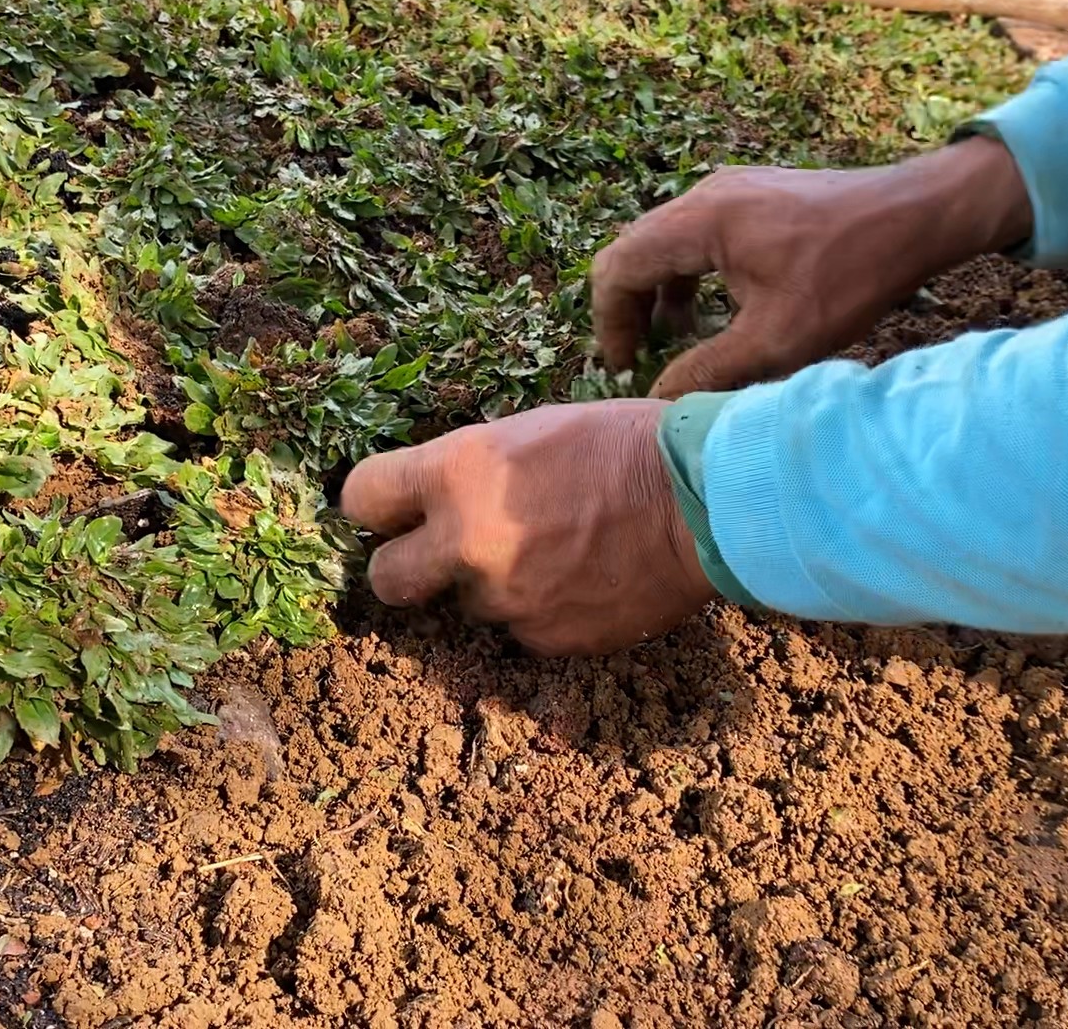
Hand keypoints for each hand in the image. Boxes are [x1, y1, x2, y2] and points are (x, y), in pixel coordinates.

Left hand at [340, 400, 714, 655]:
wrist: (706, 503)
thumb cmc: (626, 446)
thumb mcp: (533, 430)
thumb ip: (473, 468)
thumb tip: (441, 496)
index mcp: (458, 472)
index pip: (361, 498)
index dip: (372, 505)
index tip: (387, 509)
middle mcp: (469, 542)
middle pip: (387, 578)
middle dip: (403, 568)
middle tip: (434, 556)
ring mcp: (507, 598)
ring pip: (470, 604)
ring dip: (494, 585)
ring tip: (553, 552)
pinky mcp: (547, 638)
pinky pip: (524, 629)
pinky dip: (543, 610)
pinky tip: (584, 578)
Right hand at [593, 136, 1032, 398]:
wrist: (917, 216)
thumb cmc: (852, 274)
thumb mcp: (778, 339)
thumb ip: (709, 370)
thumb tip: (659, 399)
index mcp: (700, 221)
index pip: (619, 268)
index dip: (610, 323)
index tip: (625, 367)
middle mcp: (704, 195)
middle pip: (632, 250)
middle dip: (627, 309)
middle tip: (638, 358)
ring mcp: (728, 190)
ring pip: (662, 242)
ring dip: (657, 294)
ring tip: (673, 341)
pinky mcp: (751, 196)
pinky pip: (693, 236)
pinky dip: (686, 276)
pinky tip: (711, 312)